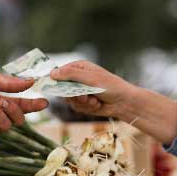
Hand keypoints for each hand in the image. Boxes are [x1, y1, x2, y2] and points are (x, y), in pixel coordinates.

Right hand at [51, 60, 176, 144]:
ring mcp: (80, 91)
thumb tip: (52, 73)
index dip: (57, 81)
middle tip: (84, 97)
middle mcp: (78, 78)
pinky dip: (87, 108)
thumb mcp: (90, 78)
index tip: (59, 88)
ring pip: (69, 100)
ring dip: (82, 102)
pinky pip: (76, 107)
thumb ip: (71, 75)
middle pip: (62, 88)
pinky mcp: (83, 102)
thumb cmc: (110, 86)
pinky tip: (97, 105)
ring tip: (95, 101)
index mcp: (79, 67)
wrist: (124, 102)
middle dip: (74, 95)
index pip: (59, 72)